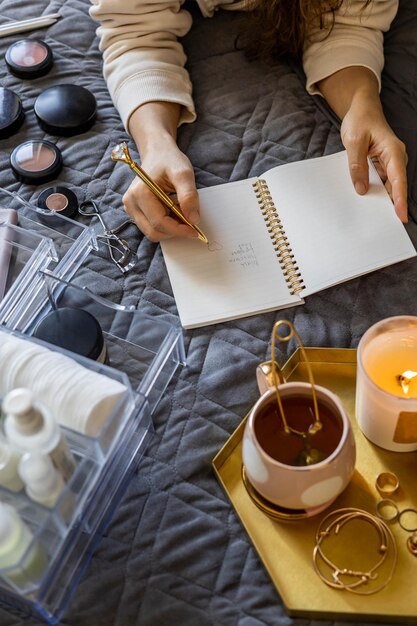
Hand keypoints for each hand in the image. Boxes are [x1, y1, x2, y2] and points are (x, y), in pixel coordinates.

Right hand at [124, 102, 199, 241]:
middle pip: (154, 231)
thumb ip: (189, 196)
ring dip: (170, 229)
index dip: (179, 230)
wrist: (158, 153)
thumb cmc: (169, 160)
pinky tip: (173, 213)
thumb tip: (193, 220)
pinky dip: (165, 225)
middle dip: (174, 231)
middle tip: (191, 223)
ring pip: (152, 232)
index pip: (159, 222)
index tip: (195, 231)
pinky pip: (151, 227)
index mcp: (140, 193)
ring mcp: (131, 208)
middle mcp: (131, 203)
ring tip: (181, 214)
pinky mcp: (135, 211)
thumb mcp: (183, 173)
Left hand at [341, 96, 407, 222]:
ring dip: (382, 200)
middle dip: (392, 205)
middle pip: (396, 187)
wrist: (362, 109)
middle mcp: (395, 159)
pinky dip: (374, 191)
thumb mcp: (354, 142)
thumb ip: (357, 165)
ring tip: (373, 218)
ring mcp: (390, 164)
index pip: (398, 179)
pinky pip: (380, 183)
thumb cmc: (360, 120)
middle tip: (385, 225)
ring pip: (388, 187)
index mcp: (393, 151)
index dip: (400, 199)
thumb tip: (361, 189)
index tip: (400, 215)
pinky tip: (366, 202)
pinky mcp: (382, 166)